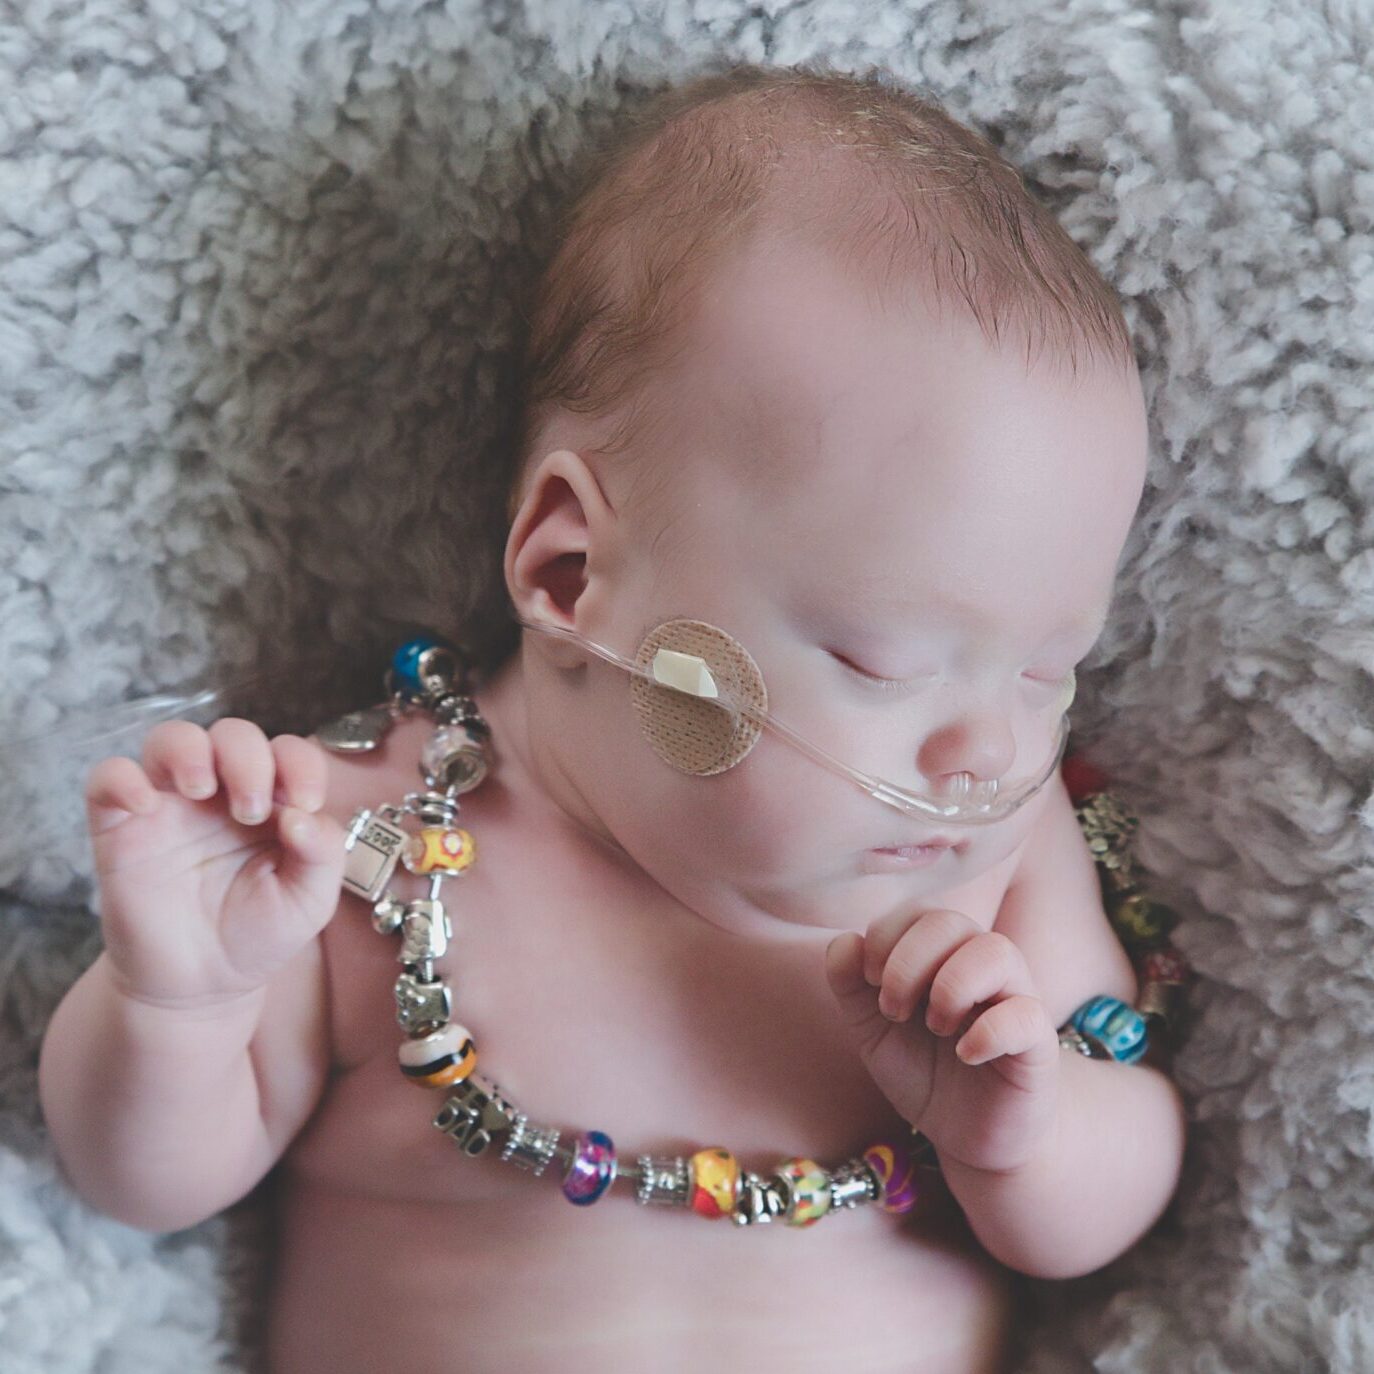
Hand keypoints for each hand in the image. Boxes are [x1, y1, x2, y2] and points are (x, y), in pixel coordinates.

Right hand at [84, 718, 345, 1011]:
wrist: (202, 984)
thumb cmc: (259, 932)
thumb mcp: (310, 899)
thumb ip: (323, 852)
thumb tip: (302, 813)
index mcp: (273, 800)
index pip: (288, 752)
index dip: (301, 765)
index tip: (305, 803)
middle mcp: (222, 792)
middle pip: (232, 735)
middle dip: (248, 758)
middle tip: (252, 811)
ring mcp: (170, 805)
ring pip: (170, 739)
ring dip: (190, 750)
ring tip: (202, 789)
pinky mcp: (122, 827)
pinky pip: (107, 779)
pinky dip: (121, 778)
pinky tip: (145, 805)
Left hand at [825, 908, 1059, 1174]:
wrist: (968, 1134)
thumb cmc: (923, 1069)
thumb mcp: (873, 1030)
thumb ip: (850, 985)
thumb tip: (845, 940)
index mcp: (941, 954)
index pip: (917, 911)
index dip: (885, 937)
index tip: (869, 982)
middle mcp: (981, 964)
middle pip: (951, 922)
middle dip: (908, 962)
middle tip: (893, 1010)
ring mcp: (1015, 997)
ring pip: (997, 951)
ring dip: (951, 985)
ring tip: (934, 1026)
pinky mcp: (1037, 1041)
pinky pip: (1025, 1013)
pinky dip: (988, 1030)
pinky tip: (965, 1054)